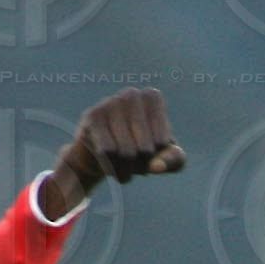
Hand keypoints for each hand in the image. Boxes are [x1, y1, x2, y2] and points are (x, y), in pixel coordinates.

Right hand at [44, 87, 185, 217]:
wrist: (104, 156)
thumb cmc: (141, 152)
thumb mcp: (166, 157)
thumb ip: (173, 160)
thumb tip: (157, 167)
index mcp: (152, 97)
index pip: (161, 142)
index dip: (156, 156)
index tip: (150, 149)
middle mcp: (131, 94)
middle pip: (144, 148)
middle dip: (140, 164)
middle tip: (134, 159)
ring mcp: (109, 103)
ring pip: (125, 152)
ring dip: (125, 169)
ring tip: (122, 163)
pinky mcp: (92, 117)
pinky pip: (107, 152)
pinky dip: (110, 166)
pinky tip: (108, 161)